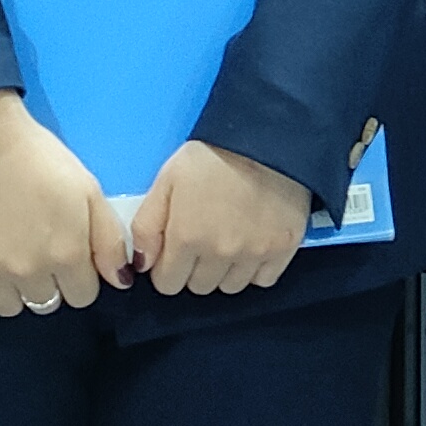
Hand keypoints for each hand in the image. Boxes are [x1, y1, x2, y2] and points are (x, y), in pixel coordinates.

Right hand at [0, 91, 125, 315]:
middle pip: (47, 304)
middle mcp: (28, 271)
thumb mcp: (89, 190)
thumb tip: (120, 282)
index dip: (79, 275)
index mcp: (66, 254)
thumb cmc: (41, 159)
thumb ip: (109, 240)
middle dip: (49, 282)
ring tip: (8, 256)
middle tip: (37, 249)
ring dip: (13, 290)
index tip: (67, 253)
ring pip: (9, 308)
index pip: (82, 296)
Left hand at [127, 138, 313, 297]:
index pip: (168, 284)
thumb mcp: (166, 181)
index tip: (176, 248)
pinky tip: (252, 245)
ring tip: (229, 240)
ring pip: (230, 287)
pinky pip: (263, 280)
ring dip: (225, 271)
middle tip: (203, 239)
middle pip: (199, 287)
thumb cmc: (211, 157)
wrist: (266, 138)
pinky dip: (255, 269)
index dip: (168, 266)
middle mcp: (220, 254)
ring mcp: (255, 254)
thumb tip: (142, 265)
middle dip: (195, 269)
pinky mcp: (283, 249)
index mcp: (187, 238)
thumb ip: (147, 226)